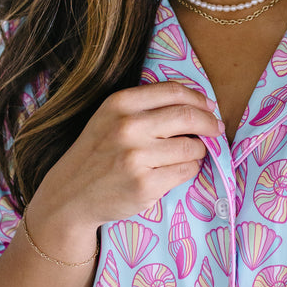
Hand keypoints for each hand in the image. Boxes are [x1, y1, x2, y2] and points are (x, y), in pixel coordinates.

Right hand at [27, 82, 221, 255]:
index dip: (198, 98)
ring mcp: (136, 157)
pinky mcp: (145, 184)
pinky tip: (177, 170)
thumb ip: (146, 107)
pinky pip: (186, 171)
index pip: (173, 91)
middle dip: (209, 123)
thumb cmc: (98, 153)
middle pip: (188, 116)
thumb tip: (200, 105)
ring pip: (191, 147)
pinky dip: (189, 170)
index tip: (208, 107)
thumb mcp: (110, 118)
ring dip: (199, 150)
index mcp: (120, 104)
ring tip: (191, 153)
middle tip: (216, 129)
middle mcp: (127, 127)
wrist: (70, 195)